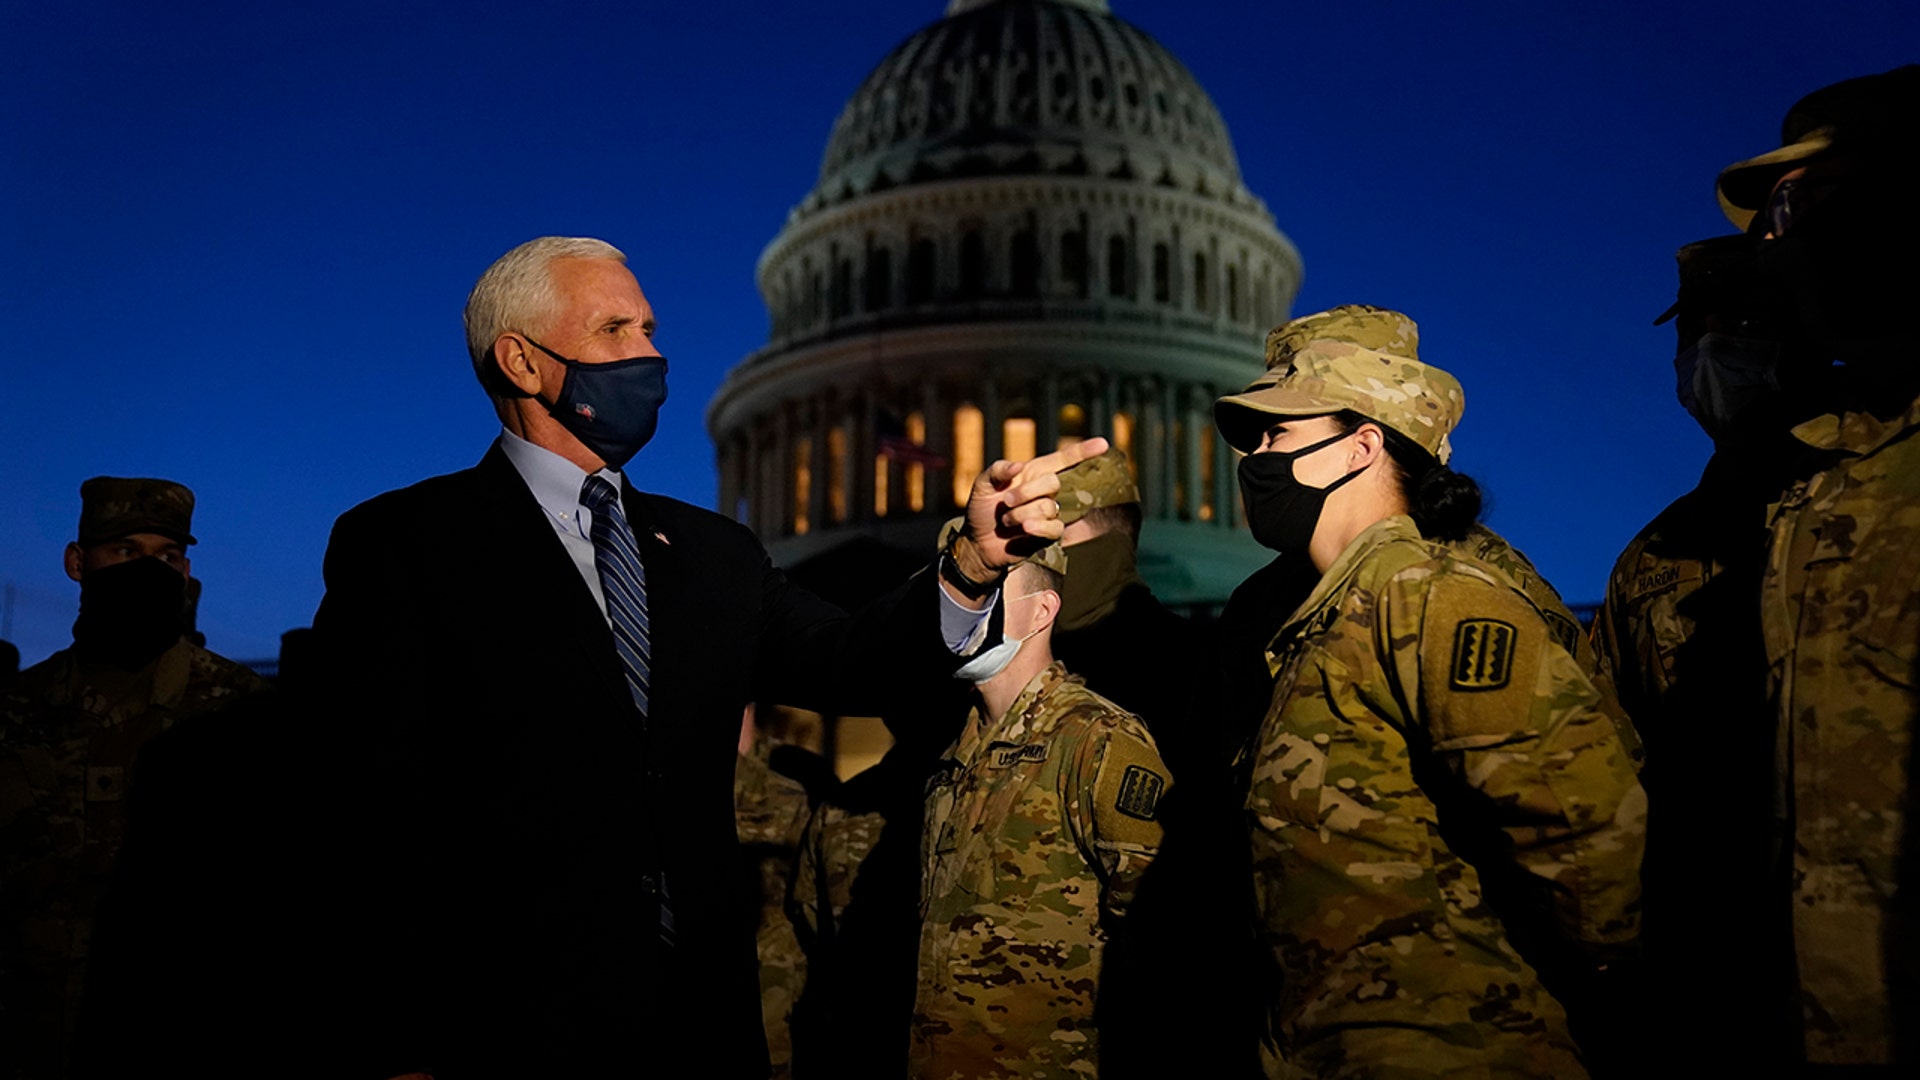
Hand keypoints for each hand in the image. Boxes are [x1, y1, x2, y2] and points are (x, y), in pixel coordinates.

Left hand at [961, 436, 1110, 570]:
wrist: (978, 542)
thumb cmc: (982, 510)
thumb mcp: (982, 485)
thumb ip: (997, 470)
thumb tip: (1018, 466)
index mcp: (1033, 473)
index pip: (1063, 459)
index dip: (1083, 451)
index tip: (1103, 444)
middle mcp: (1045, 491)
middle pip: (1054, 482)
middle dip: (1028, 491)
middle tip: (1007, 501)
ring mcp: (1049, 512)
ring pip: (1049, 507)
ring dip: (1022, 513)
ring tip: (1006, 520)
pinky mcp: (1049, 533)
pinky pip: (1053, 527)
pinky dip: (1037, 527)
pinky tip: (1024, 529)